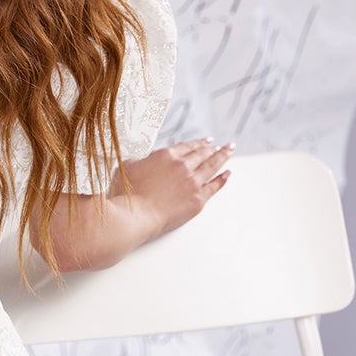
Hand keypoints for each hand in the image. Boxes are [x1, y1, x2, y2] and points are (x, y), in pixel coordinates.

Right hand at [118, 138, 232, 240]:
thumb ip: (140, 160)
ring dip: (222, 157)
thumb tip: (144, 160)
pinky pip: (215, 186)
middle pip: (203, 154)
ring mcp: (193, 182)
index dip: (198, 143)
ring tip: (228, 152)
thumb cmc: (127, 193)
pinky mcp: (198, 199)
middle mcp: (183, 166)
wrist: (136, 215)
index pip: (187, 146)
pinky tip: (227, 173)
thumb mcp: (127, 167)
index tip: (207, 141)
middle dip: (214, 148)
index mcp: (166, 155)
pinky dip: (223, 178)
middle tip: (221, 145)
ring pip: (212, 166)